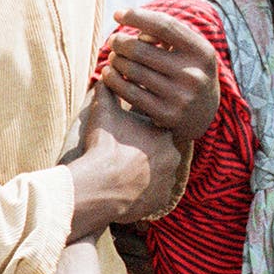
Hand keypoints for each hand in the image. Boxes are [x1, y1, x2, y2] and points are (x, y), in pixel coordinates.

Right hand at [72, 85, 185, 234]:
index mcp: (163, 132)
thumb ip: (107, 90)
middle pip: (161, 153)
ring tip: (126, 174)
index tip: (130, 136)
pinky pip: (155, 195)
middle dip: (146, 154)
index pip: (158, 129)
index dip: (142, 133)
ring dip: (147, 174)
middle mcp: (173, 156)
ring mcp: (169, 180)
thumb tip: (105, 73)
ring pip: (160, 175)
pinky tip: (129, 189)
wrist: (101, 184)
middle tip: (126, 156)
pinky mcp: (161, 200)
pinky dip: (145, 193)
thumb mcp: (104, 112)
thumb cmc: (104, 146)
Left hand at [102, 7, 219, 143]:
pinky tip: (109, 74)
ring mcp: (181, 96)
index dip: (137, 16)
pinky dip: (114, 81)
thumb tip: (133, 19)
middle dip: (120, 42)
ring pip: (132, 71)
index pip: (164, 26)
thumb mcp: (189, 50)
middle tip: (113, 41)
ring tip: (113, 57)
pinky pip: (130, 93)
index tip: (118, 14)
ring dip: (115, 60)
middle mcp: (194, 74)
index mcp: (202, 51)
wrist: (204, 115)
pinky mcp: (167, 115)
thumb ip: (166, 33)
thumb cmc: (188, 71)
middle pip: (141, 49)